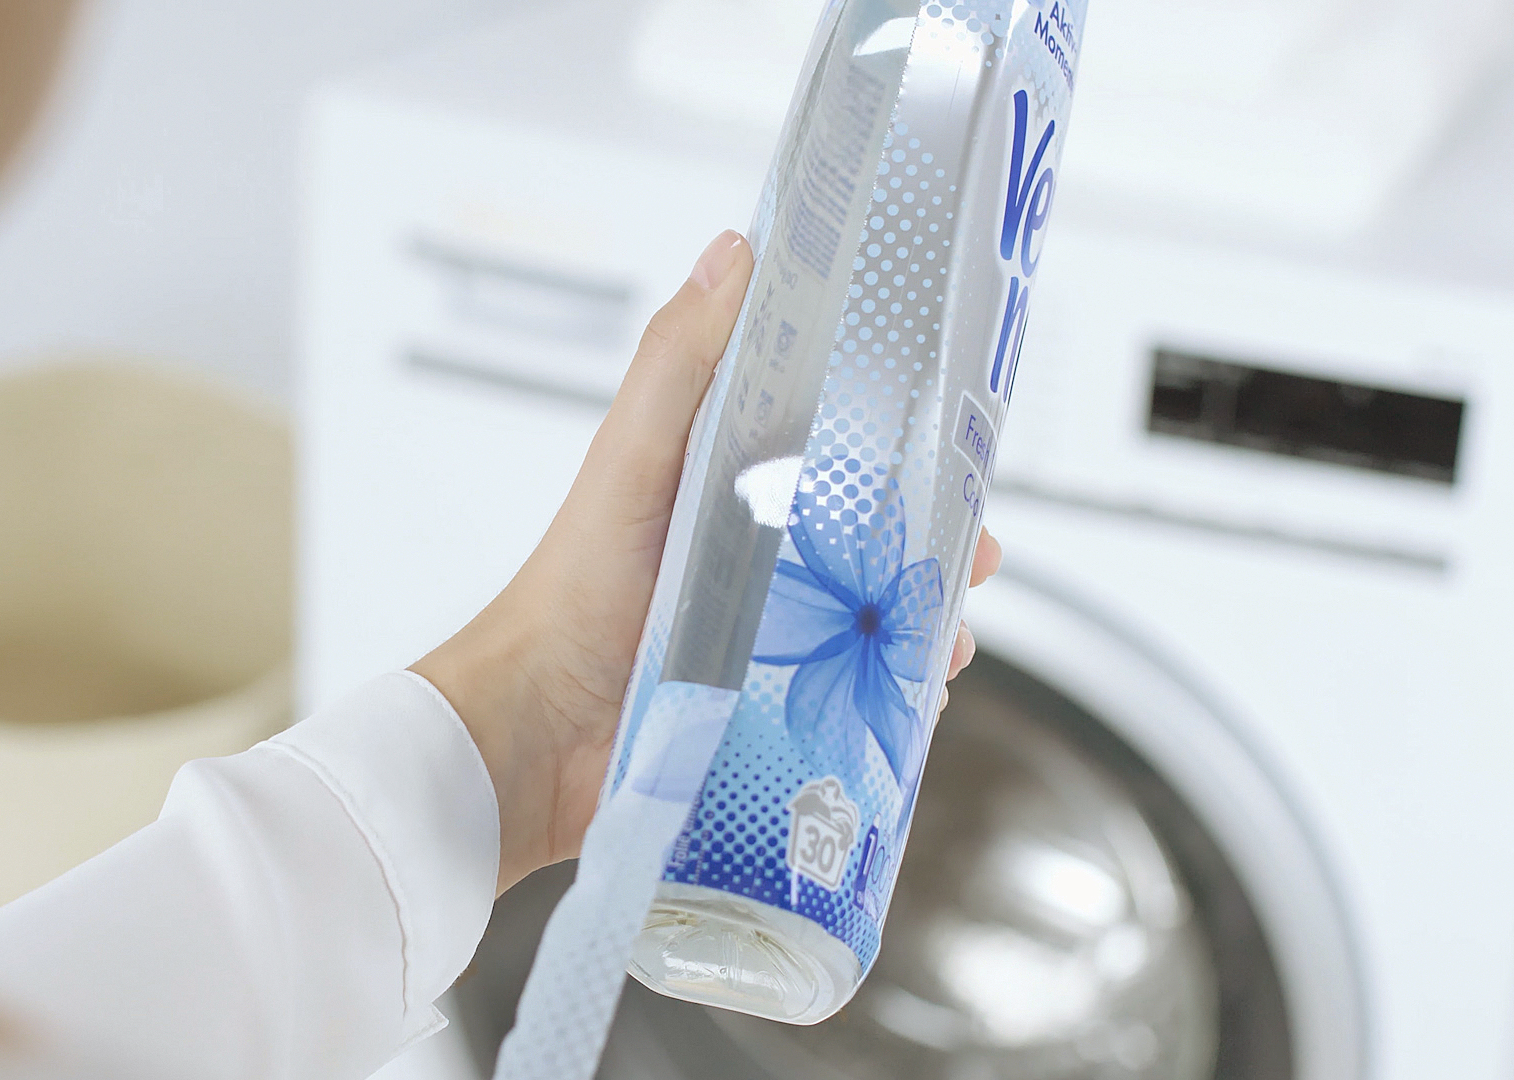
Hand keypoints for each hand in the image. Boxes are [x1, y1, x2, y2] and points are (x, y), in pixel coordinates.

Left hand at [412, 230, 1001, 893]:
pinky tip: (919, 694)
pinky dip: (898, 692)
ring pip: (877, 613)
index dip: (899, 432)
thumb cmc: (571, 591)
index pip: (832, 437)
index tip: (956, 428)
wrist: (538, 734)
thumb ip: (679, 364)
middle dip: (937, 537)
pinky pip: (856, 692)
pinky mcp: (774, 702)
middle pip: (874, 532)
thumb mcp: (631, 460)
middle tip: (975, 548)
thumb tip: (734, 251)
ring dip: (928, 618)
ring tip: (951, 630)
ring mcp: (769, 631)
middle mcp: (756, 554)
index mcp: (729, 482)